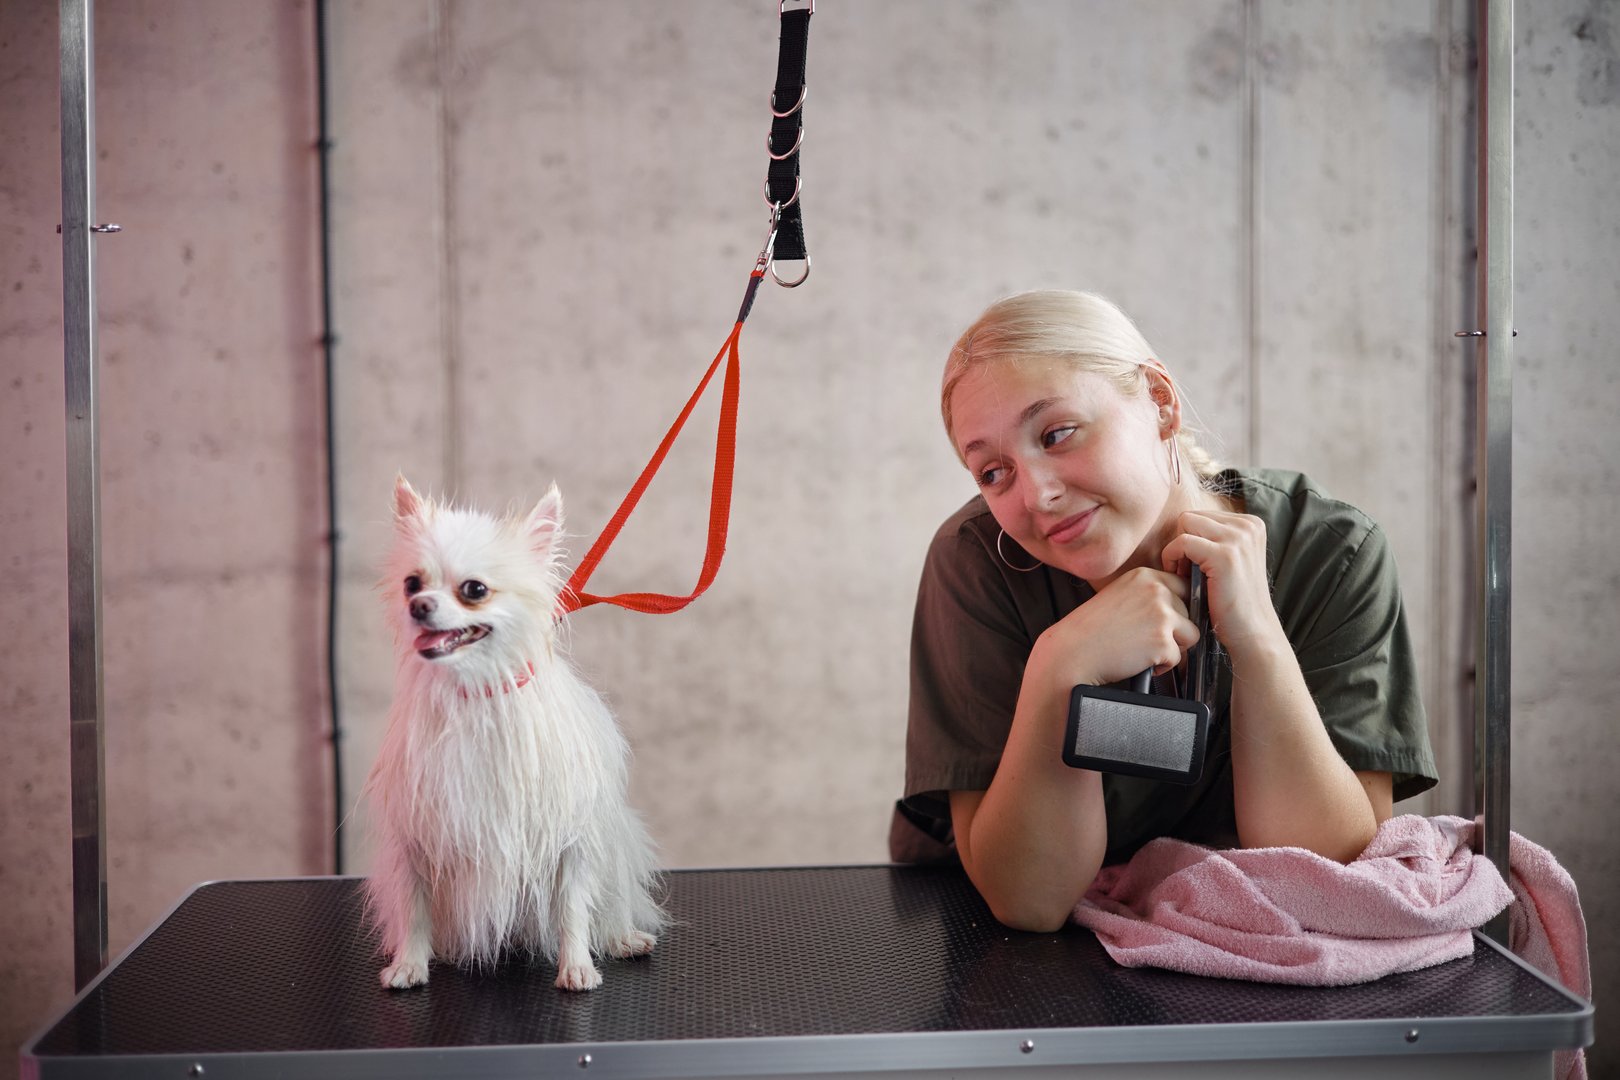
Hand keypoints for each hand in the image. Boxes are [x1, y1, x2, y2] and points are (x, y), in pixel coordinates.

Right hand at [1032, 566, 1196, 689]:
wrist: (1073, 652)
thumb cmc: (1090, 629)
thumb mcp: (1119, 595)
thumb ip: (1147, 594)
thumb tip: (1177, 605)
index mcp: (1144, 576)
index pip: (1183, 586)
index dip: (1177, 607)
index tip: (1163, 620)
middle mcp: (1156, 591)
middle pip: (1190, 613)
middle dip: (1174, 630)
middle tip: (1146, 638)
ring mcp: (1161, 616)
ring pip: (1190, 635)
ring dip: (1172, 647)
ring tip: (1143, 650)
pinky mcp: (1162, 641)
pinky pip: (1177, 658)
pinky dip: (1162, 665)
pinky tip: (1139, 661)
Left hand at [1159, 510, 1283, 654]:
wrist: (1252, 632)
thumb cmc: (1234, 600)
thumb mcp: (1229, 560)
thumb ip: (1213, 538)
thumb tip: (1181, 522)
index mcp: (1251, 524)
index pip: (1201, 515)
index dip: (1191, 540)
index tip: (1194, 566)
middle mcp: (1248, 525)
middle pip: (1190, 517)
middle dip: (1182, 542)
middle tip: (1186, 572)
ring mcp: (1239, 538)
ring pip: (1184, 524)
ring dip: (1177, 550)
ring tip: (1185, 575)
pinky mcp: (1225, 555)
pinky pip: (1181, 542)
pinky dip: (1172, 558)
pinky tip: (1181, 578)